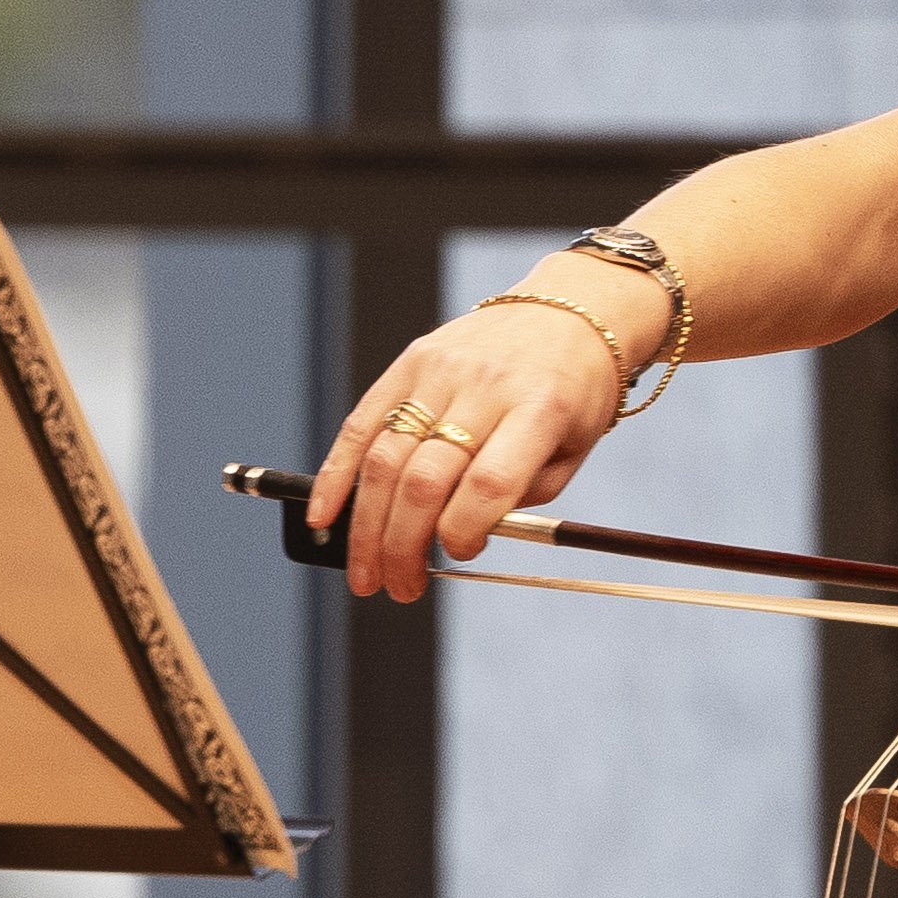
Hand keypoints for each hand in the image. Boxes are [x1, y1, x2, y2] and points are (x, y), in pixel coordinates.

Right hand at [307, 268, 653, 601]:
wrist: (570, 310)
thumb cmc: (574, 389)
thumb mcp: (574, 448)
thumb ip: (522, 495)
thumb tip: (458, 537)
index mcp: (540, 408)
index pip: (488, 482)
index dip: (463, 531)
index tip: (458, 555)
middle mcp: (484, 386)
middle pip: (425, 479)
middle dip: (403, 546)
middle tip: (398, 587)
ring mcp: (440, 371)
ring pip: (385, 458)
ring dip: (367, 527)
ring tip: (367, 572)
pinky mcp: (409, 363)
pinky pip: (362, 423)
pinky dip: (337, 474)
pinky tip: (323, 515)